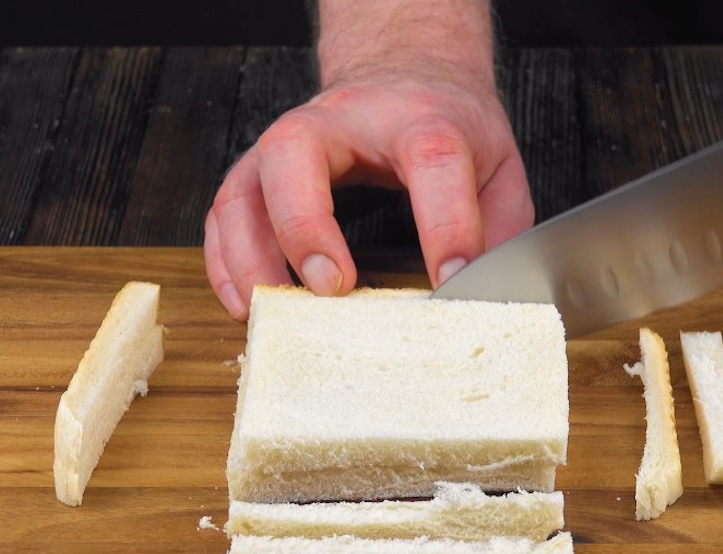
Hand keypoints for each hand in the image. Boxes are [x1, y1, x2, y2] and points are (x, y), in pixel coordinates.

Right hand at [203, 73, 532, 319]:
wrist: (406, 76)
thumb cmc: (446, 125)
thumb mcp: (498, 167)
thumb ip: (498, 230)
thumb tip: (486, 301)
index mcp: (420, 119)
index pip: (432, 159)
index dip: (444, 224)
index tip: (449, 279)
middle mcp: (343, 121)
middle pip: (298, 151)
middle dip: (305, 225)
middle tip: (331, 287)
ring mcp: (292, 142)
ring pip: (246, 186)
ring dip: (250, 255)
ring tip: (271, 309)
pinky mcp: (262, 169)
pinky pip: (226, 211)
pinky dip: (225, 260)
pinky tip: (244, 300)